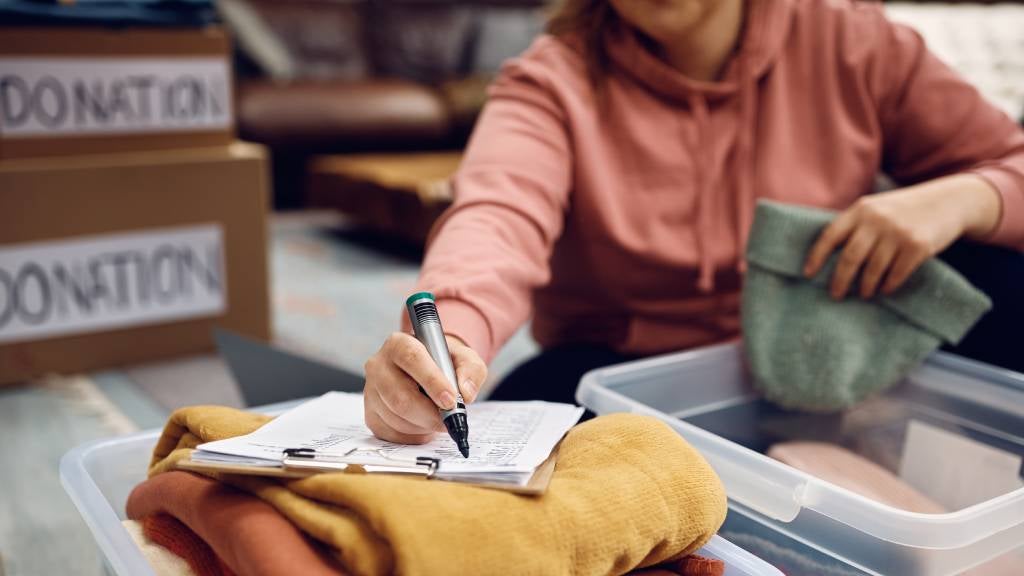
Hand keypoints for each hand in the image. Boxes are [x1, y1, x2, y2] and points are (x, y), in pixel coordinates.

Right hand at [363, 332, 485, 443]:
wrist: (428, 373)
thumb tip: (465, 393)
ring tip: (437, 419)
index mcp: (399, 344)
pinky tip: (424, 425)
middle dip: (429, 415)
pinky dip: (414, 436)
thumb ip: (471, 370)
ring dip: (423, 426)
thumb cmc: (444, 364)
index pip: (412, 359)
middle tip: (449, 421)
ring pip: (396, 417)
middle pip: (400, 396)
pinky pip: (391, 433)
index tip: (450, 401)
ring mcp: (371, 391)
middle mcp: (379, 365)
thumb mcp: (465, 358)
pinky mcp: (371, 414)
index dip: (432, 381)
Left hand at [803, 175, 1000, 298]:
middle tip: (836, 295)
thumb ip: (856, 225)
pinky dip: (888, 285)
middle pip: (850, 257)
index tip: (808, 274)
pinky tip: (885, 289)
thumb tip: (828, 258)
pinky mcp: (918, 245)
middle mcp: (877, 219)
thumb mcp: (877, 208)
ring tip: (863, 294)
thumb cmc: (904, 210)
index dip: (816, 256)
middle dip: (840, 280)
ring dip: (866, 286)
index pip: (830, 235)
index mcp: (861, 209)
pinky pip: (896, 273)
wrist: (949, 201)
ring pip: (873, 269)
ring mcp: (898, 232)